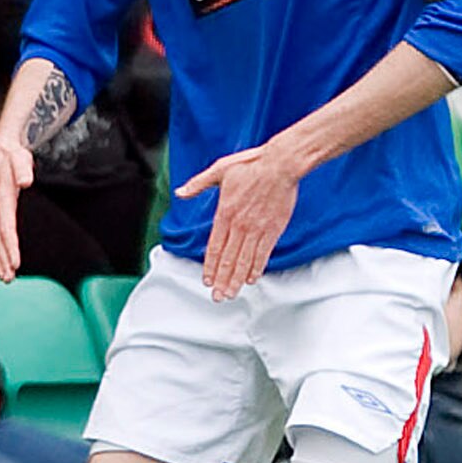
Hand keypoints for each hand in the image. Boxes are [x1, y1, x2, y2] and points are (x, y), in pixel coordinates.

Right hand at [0, 132, 34, 280]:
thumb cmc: (11, 154)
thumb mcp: (19, 157)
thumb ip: (23, 169)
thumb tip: (26, 180)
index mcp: (0, 196)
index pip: (6, 225)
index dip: (10, 244)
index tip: (15, 261)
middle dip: (4, 257)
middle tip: (9, 276)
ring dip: (0, 257)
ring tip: (6, 276)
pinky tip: (2, 260)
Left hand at [176, 136, 311, 299]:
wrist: (280, 165)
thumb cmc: (251, 165)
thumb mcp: (219, 170)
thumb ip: (198, 184)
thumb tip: (181, 192)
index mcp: (225, 213)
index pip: (214, 247)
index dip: (210, 267)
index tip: (208, 281)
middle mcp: (240, 225)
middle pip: (229, 259)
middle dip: (223, 281)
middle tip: (218, 297)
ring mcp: (258, 229)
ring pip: (245, 260)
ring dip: (237, 280)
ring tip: (232, 294)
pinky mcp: (273, 229)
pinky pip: (264, 253)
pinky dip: (257, 267)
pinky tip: (253, 278)